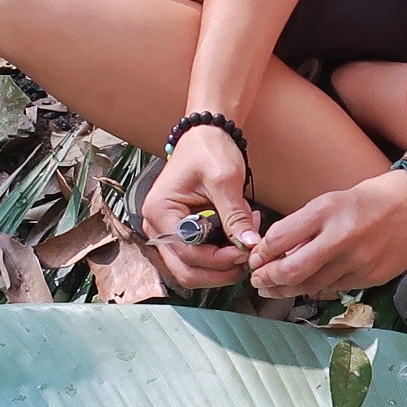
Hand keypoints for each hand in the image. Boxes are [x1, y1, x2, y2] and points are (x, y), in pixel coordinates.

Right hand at [143, 124, 263, 290]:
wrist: (206, 135)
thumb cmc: (209, 150)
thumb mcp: (225, 180)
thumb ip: (236, 215)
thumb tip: (249, 244)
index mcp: (160, 212)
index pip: (190, 253)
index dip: (221, 259)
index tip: (246, 250)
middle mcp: (156, 227)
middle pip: (186, 270)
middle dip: (220, 271)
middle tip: (247, 259)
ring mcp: (167, 232)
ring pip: (192, 269)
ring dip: (221, 265)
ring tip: (244, 241)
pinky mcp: (180, 234)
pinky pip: (198, 257)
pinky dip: (219, 255)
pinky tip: (236, 237)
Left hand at [248, 171, 406, 300]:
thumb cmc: (372, 199)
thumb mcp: (333, 200)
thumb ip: (305, 225)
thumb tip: (274, 250)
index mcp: (328, 210)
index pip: (281, 237)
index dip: (261, 252)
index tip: (256, 257)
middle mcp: (342, 237)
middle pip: (292, 270)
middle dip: (268, 279)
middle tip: (258, 280)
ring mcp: (358, 261)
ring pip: (312, 286)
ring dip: (287, 289)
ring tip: (274, 288)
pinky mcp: (371, 277)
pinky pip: (335, 288)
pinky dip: (317, 288)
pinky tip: (307, 285)